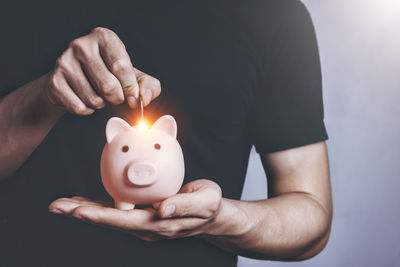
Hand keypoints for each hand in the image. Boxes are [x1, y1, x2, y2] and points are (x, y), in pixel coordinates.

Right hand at [44, 27, 160, 114]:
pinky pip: (79, 107)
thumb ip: (149, 86)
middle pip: (108, 86)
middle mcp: (81, 45)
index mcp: (104, 37)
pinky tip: (85, 99)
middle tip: (115, 96)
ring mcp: (64, 62)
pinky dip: (87, 110)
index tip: (132, 97)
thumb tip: (146, 98)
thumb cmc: (109, 75)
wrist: (73, 79)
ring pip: (94, 99)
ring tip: (98, 94)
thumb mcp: (133, 76)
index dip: (130, 88)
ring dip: (101, 104)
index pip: (121, 67)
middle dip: (117, 98)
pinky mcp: (54, 82)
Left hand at [49, 179, 221, 240]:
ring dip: (84, 211)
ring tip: (62, 204)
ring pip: (109, 217)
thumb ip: (185, 205)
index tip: (79, 211)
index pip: (125, 221)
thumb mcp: (205, 201)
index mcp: (159, 224)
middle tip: (57, 206)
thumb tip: (162, 208)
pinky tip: (84, 202)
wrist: (211, 215)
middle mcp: (146, 227)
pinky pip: (116, 211)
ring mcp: (142, 223)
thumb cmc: (209, 205)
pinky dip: (98, 206)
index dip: (101, 217)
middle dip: (82, 214)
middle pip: (109, 221)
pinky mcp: (142, 215)